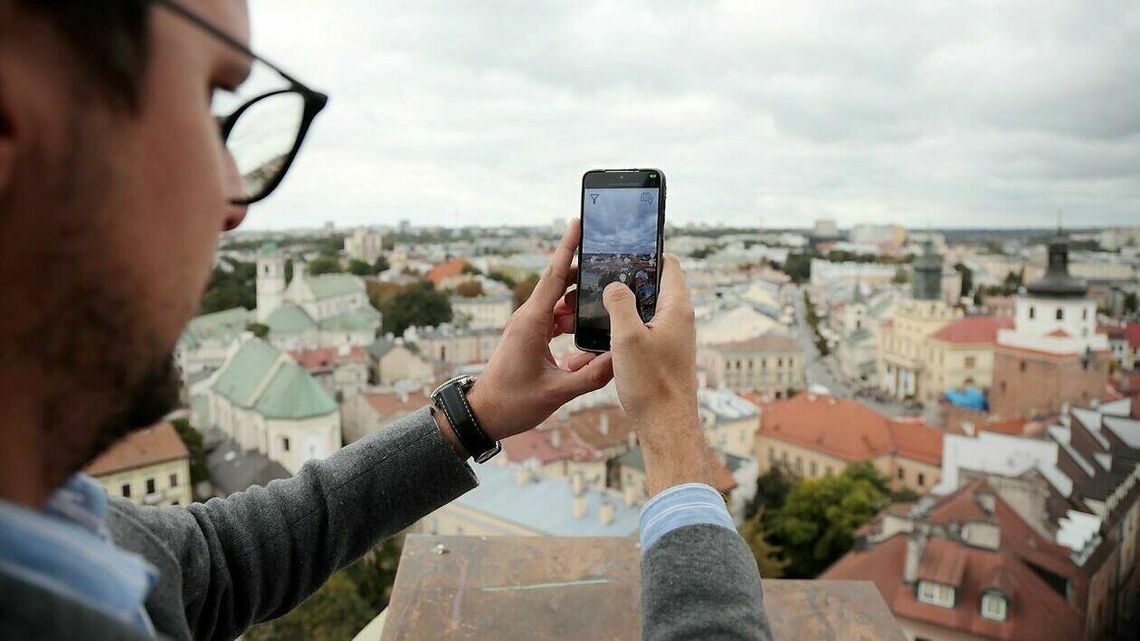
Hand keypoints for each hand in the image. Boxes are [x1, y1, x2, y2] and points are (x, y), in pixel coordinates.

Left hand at [463, 219, 613, 441]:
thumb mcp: (557, 393)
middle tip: (613, 263)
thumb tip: (621, 359)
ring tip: (608, 299)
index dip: (567, 247)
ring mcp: (529, 326)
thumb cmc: (512, 403)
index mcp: (531, 321)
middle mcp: (529, 317)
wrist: (483, 415)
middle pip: (561, 283)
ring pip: (561, 302)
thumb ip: (592, 376)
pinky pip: (556, 319)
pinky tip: (589, 327)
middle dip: (585, 273)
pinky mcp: (531, 337)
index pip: (554, 276)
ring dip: (581, 302)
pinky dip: (573, 320)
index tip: (577, 222)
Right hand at [602, 255, 716, 495]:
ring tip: (588, 312)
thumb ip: (619, 303)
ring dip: (616, 311)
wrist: (666, 428)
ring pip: (640, 312)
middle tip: (595, 282)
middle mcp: (677, 320)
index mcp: (676, 308)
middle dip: (622, 284)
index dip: (645, 253)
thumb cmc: (652, 384)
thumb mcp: (628, 338)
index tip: (619, 252)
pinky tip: (595, 343)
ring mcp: (670, 338)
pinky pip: (638, 333)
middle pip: (650, 286)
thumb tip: (613, 285)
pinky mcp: (660, 355)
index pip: (667, 264)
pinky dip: (618, 333)